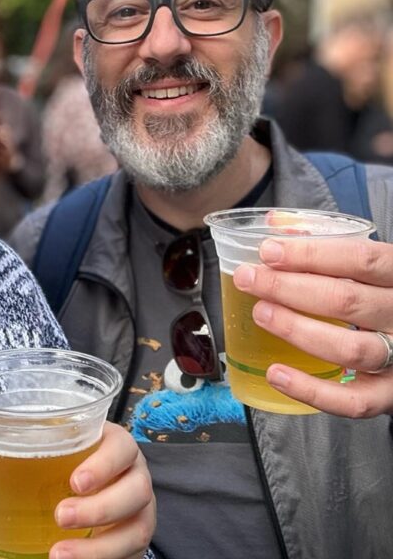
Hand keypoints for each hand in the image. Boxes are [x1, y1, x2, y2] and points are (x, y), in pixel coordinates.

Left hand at [49, 421, 154, 558]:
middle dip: (99, 509)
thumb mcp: (66, 446)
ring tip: (58, 553)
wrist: (96, 486)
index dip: (103, 465)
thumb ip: (46, 444)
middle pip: (137, 492)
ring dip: (97, 548)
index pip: (122, 448)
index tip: (75, 482)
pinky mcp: (135, 541)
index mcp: (120, 447)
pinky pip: (129, 556)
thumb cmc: (73, 461)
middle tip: (61, 516)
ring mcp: (141, 512)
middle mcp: (136, 478)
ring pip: (137, 531)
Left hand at [233, 236, 392, 416]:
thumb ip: (324, 242)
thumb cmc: (381, 290)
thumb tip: (275, 224)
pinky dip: (312, 390)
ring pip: (350, 349)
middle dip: (287, 288)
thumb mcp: (366, 262)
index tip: (269, 251)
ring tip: (261, 314)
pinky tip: (276, 374)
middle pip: (346, 300)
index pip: (360, 259)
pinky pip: (355, 401)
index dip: (311, 255)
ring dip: (297, 330)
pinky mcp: (390, 394)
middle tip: (249, 279)